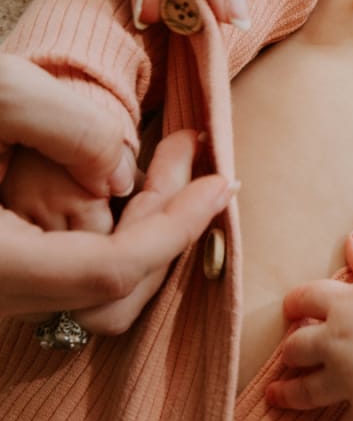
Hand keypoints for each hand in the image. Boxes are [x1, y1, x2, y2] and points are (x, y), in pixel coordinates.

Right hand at [0, 55, 233, 322]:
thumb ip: (69, 128)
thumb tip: (123, 174)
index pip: (109, 270)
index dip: (177, 227)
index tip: (221, 180)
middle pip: (108, 293)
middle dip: (165, 221)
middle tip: (189, 151)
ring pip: (89, 292)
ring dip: (140, 227)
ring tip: (166, 157)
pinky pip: (63, 277)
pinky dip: (104, 231)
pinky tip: (119, 179)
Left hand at [266, 230, 352, 420]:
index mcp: (343, 304)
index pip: (304, 300)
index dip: (296, 304)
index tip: (294, 310)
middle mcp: (337, 342)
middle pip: (295, 347)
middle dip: (291, 351)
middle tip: (289, 356)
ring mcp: (349, 380)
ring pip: (304, 391)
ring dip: (287, 394)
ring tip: (276, 396)